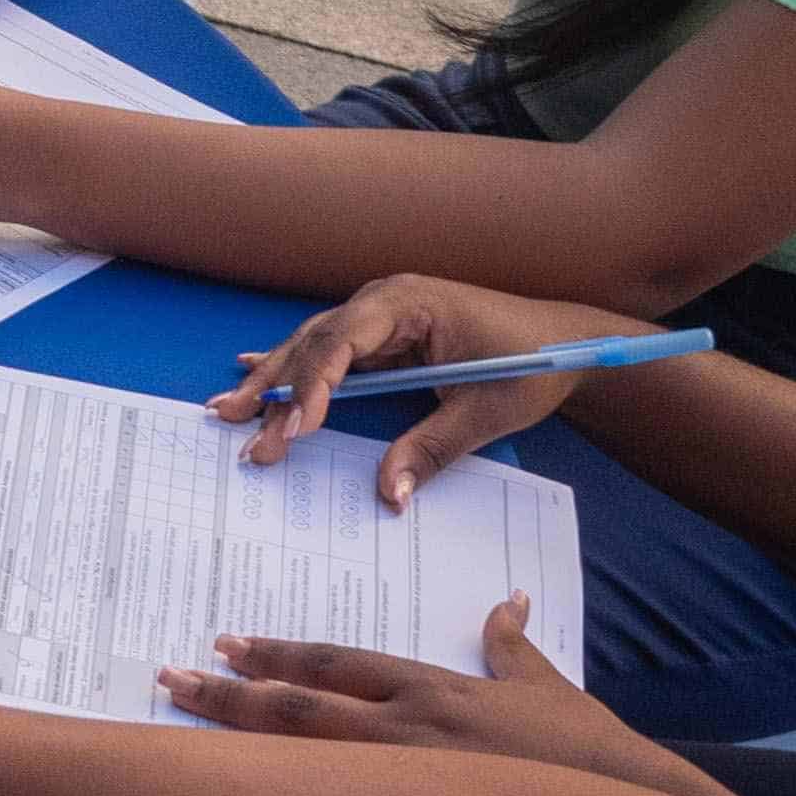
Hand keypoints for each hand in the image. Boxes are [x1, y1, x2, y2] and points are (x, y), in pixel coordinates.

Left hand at [162, 597, 744, 795]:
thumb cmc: (589, 755)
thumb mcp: (548, 687)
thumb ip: (514, 648)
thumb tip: (507, 603)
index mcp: (433, 691)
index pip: (336, 665)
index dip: (277, 656)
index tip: (227, 646)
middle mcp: (410, 727)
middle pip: (301, 705)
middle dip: (231, 691)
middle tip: (172, 677)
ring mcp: (410, 780)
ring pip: (304, 757)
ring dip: (239, 740)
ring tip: (184, 721)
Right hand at [207, 275, 643, 492]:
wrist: (566, 342)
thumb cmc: (531, 367)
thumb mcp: (485, 412)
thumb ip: (432, 449)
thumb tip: (390, 495)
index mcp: (411, 304)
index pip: (345, 340)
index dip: (315, 384)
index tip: (298, 429)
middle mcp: (386, 301)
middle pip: (316, 343)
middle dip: (277, 388)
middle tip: (239, 428)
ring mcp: (382, 314)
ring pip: (314, 345)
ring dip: (274, 378)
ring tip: (228, 409)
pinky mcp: (385, 332)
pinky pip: (329, 347)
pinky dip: (293, 362)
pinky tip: (251, 366)